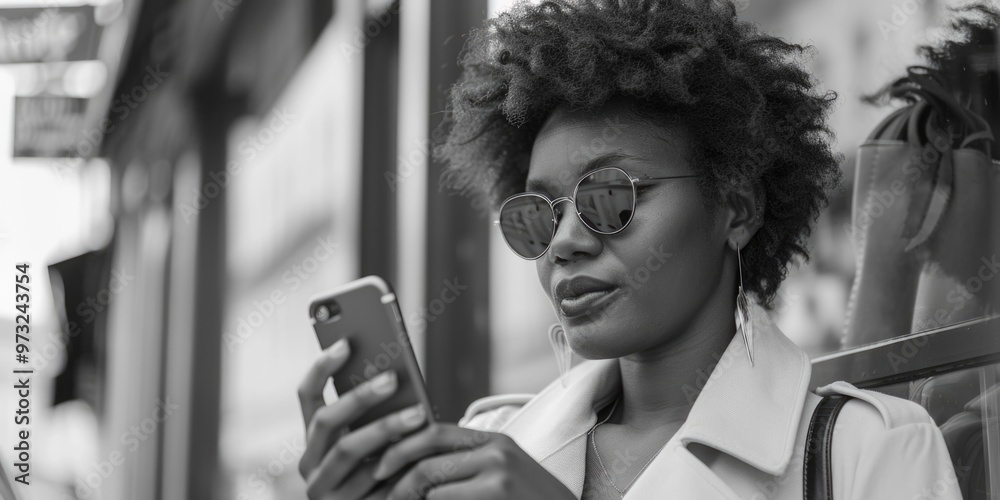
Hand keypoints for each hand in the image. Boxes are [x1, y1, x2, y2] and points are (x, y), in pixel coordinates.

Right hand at [297, 338, 428, 498]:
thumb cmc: (386, 470)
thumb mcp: (374, 443)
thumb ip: (375, 415)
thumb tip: (395, 376)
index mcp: (314, 438)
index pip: (306, 395)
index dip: (322, 367)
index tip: (346, 343)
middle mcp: (310, 462)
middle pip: (326, 420)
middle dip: (359, 396)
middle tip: (392, 378)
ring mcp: (323, 488)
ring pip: (348, 449)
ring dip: (384, 427)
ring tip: (418, 412)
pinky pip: (371, 478)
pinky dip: (396, 459)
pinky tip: (422, 447)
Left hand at [371, 423, 575, 499]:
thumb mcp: (501, 476)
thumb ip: (466, 465)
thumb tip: (414, 463)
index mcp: (494, 441)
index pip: (434, 431)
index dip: (401, 447)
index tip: (379, 464)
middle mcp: (496, 450)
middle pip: (427, 458)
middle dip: (397, 479)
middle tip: (381, 494)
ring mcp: (499, 473)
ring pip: (432, 486)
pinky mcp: (497, 493)